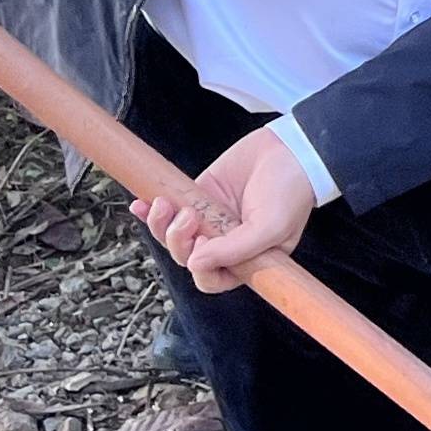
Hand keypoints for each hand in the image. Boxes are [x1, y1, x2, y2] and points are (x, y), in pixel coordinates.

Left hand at [133, 126, 314, 292]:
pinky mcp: (198, 197)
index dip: (201, 267)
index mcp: (245, 261)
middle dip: (178, 241)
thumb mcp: (271, 227)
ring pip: (172, 237)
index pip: (212, 280)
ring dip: (161, 225)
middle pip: (186, 258)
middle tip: (190, 216)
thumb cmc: (291, 193)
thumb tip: (196, 263)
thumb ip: (235, 250)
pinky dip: (149, 211)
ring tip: (168, 204)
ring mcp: (209, 221)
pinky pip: (168, 211)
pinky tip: (140, 204)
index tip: (204, 241)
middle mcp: (224, 245)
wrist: (290, 150)